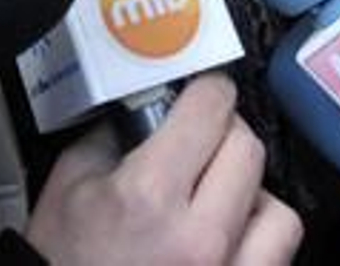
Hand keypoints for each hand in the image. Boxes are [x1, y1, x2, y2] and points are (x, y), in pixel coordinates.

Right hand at [25, 75, 302, 264]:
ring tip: (218, 201)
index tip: (205, 93)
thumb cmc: (62, 265)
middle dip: (225, 136)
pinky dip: (259, 242)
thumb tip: (150, 108)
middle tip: (202, 142)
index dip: (208, 91)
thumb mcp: (68, 187)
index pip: (210, 110)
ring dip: (250, 196)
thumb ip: (112, 135)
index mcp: (149, 197)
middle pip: (248, 150)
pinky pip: (278, 259)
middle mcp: (198, 239)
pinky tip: (229, 239)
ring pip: (278, 210)